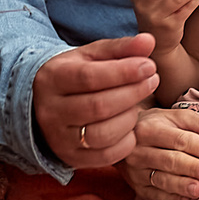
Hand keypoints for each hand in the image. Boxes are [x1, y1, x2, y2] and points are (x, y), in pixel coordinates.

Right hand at [33, 35, 160, 167]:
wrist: (46, 104)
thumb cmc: (76, 75)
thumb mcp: (93, 55)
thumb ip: (121, 48)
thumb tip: (148, 41)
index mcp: (52, 79)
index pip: (89, 77)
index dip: (124, 72)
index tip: (149, 66)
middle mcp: (50, 111)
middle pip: (98, 107)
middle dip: (133, 93)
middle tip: (152, 81)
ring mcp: (59, 138)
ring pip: (102, 134)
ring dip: (129, 118)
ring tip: (138, 103)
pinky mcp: (70, 158)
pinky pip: (105, 157)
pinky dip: (125, 142)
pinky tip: (130, 126)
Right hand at [122, 105, 198, 199]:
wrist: (122, 138)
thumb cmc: (155, 125)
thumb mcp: (174, 117)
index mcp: (150, 129)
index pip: (180, 139)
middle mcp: (139, 150)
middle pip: (170, 161)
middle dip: (193, 169)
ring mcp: (135, 171)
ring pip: (161, 180)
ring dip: (182, 186)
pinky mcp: (136, 187)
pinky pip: (154, 195)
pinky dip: (171, 198)